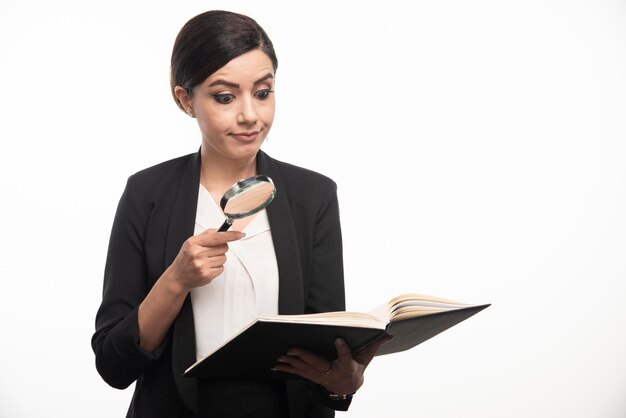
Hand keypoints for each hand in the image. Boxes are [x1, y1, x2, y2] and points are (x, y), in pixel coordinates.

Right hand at [166, 228, 243, 292]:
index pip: (217, 237)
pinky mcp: (207, 275)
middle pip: (224, 247)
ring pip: (224, 258)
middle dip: (220, 249)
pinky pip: (222, 268)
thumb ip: (207, 235)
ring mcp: (202, 265)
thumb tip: (221, 230)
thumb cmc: (186, 258)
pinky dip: (217, 268)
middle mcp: (197, 254)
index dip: (230, 235)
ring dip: (218, 259)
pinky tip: (207, 268)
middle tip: (210, 252)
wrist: (178, 277)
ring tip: (207, 261)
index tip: (240, 234)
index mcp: (194, 243)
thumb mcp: (192, 243)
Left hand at [272, 335, 392, 395]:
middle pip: (318, 365)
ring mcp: (321, 377)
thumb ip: (375, 344)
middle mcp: (332, 373)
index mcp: (347, 367)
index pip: (346, 357)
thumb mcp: (367, 358)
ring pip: (305, 369)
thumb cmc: (357, 368)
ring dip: (291, 363)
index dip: (342, 349)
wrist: (349, 387)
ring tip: (280, 356)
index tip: (338, 339)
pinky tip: (276, 366)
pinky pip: (299, 373)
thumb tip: (389, 332)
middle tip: (293, 349)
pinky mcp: (312, 377)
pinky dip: (287, 369)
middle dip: (305, 357)